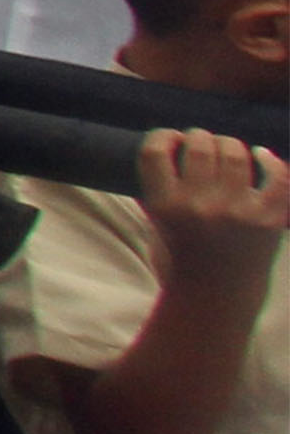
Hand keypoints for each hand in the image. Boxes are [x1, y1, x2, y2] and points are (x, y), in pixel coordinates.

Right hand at [136, 127, 289, 297]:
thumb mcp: (155, 225)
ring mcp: (238, 212)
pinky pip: (278, 177)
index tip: (171, 141)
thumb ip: (156, 191)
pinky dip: (271, 161)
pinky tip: (262, 156)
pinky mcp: (269, 220)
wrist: (218, 297)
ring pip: (235, 153)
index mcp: (165, 206)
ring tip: (226, 150)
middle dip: (198, 137)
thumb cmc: (181, 258)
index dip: (163, 136)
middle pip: (199, 145)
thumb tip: (163, 152)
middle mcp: (200, 206)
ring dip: (229, 145)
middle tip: (199, 144)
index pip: (155, 151)